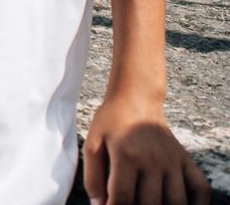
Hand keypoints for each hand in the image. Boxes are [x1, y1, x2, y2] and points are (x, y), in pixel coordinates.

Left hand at [84, 92, 210, 204]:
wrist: (136, 99)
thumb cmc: (111, 122)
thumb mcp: (92, 144)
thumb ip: (92, 177)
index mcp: (126, 156)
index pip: (123, 197)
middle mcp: (153, 160)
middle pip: (150, 203)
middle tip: (130, 203)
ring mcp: (173, 161)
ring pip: (175, 202)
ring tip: (150, 203)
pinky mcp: (186, 160)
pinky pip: (201, 189)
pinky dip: (196, 203)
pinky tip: (179, 204)